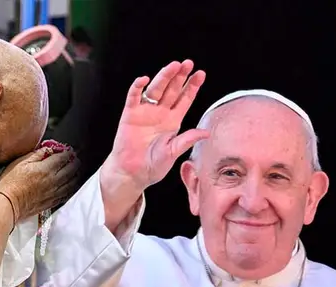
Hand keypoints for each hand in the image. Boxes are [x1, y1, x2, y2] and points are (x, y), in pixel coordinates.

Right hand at [0, 144, 79, 219]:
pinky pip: (67, 194)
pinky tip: (71, 186)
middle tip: (75, 158)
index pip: (63, 158)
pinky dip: (72, 188)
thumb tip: (46, 149)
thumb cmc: (10, 184)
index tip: (69, 150)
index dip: (68, 152)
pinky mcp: (51, 202)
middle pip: (71, 169)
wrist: (7, 204)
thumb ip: (36, 154)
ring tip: (77, 171)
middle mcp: (53, 181)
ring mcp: (54, 193)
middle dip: (75, 162)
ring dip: (76, 175)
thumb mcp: (19, 162)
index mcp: (46, 169)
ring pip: (72, 183)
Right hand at [100, 60, 208, 209]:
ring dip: (164, 77)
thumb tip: (206, 132)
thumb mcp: (174, 152)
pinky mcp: (130, 115)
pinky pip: (133, 98)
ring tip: (173, 66)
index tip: (201, 74)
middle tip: (188, 64)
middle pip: (172, 90)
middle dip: (180, 76)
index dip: (192, 86)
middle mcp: (160, 113)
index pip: (185, 99)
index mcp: (173, 121)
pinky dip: (137, 88)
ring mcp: (145, 112)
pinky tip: (144, 79)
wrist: (133, 173)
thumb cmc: (153, 165)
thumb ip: (187, 140)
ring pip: (156, 89)